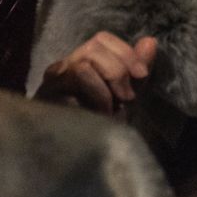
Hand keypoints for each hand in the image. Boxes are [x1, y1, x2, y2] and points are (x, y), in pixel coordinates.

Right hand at [35, 32, 156, 115]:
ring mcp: (52, 83)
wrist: (84, 157)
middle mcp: (63, 67)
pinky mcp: (46, 99)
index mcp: (81, 61)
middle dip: (117, 71)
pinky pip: (72, 91)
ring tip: (110, 109)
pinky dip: (93, 100)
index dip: (125, 52)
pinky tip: (98, 116)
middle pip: (92, 48)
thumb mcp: (127, 93)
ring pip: (82, 66)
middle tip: (126, 98)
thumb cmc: (104, 123)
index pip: (101, 39)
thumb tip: (150, 41)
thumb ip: (136, 68)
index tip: (142, 74)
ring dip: (105, 89)